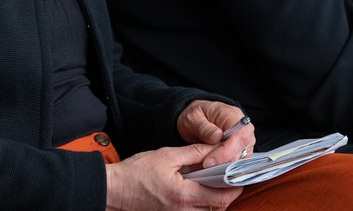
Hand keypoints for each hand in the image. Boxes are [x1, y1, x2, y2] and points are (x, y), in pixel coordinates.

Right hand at [105, 143, 242, 210]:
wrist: (114, 190)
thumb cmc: (136, 172)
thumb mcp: (166, 155)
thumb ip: (193, 153)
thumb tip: (215, 148)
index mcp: (184, 194)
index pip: (221, 196)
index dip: (234, 186)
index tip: (238, 173)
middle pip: (219, 207)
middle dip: (227, 192)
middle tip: (228, 176)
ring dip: (216, 199)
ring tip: (214, 181)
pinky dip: (203, 205)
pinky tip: (199, 191)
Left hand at [176, 100, 254, 167]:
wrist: (196, 120)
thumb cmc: (195, 116)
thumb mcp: (193, 118)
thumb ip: (204, 127)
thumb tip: (218, 137)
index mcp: (233, 115)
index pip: (239, 136)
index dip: (226, 151)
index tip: (209, 161)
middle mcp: (244, 128)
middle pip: (243, 150)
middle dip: (224, 162)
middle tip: (205, 166)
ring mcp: (244, 141)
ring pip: (241, 159)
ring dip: (225, 166)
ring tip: (207, 168)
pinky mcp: (240, 151)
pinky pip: (238, 164)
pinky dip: (225, 168)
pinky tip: (212, 169)